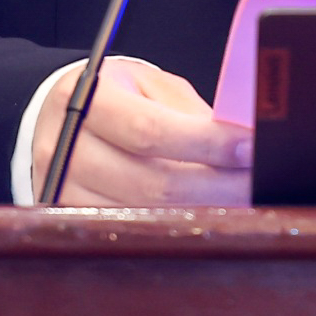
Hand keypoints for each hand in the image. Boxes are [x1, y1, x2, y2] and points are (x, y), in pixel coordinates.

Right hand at [32, 55, 253, 206]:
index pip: (149, 129)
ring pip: (144, 213)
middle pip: (151, 181)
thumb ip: (188, 111)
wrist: (61, 116)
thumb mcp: (149, 85)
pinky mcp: (69, 217)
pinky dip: (172, 223)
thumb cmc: (115, 96)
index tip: (248, 148)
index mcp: (84, 98)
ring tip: (238, 199)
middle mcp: (63, 147)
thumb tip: (242, 139)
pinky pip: (129, 229)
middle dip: (216, 184)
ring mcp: (61, 188)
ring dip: (200, 209)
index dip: (206, 143)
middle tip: (255, 181)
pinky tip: (201, 213)